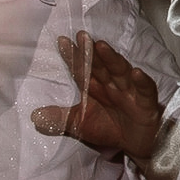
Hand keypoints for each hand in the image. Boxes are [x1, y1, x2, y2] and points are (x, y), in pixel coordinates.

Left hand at [31, 31, 162, 161]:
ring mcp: (129, 92)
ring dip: (112, 59)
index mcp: (95, 88)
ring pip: (120, 72)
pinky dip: (142, 82)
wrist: (136, 145)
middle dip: (91, 52)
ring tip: (101, 46)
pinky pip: (144, 90)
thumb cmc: (109, 128)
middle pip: (100, 66)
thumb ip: (60, 119)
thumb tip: (33, 117)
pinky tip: (136, 72)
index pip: (82, 71)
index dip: (73, 57)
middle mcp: (112, 85)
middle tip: (81, 35)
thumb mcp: (80, 126)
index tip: (62, 41)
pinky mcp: (146, 103)